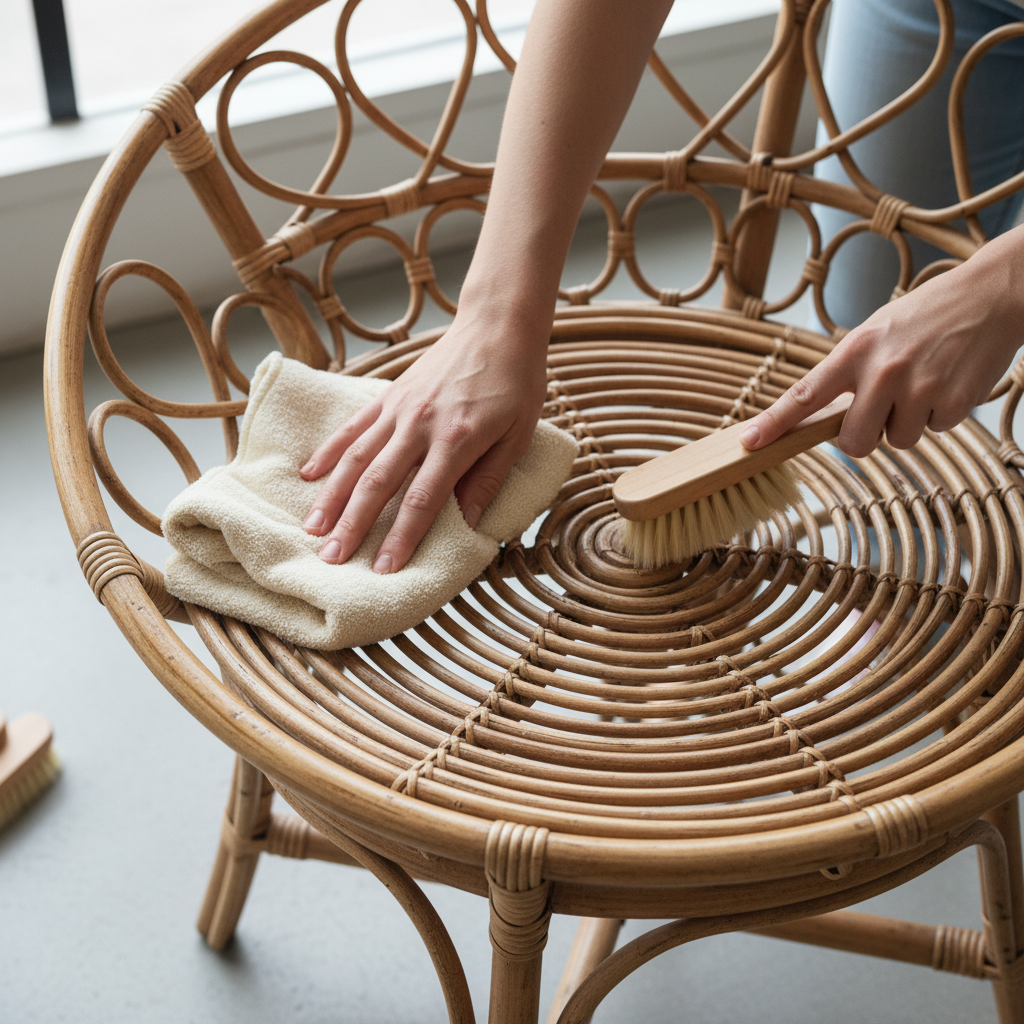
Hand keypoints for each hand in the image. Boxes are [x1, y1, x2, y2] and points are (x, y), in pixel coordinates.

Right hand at [299, 309, 548, 572]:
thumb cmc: (516, 383)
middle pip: (379, 483)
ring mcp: (399, 408)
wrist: (498, 325)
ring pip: (356, 457)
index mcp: (457, 440)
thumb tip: (467, 525)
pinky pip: (352, 427)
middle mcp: (421, 425)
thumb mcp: (518, 436)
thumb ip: (488, 480)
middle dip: (353, 525)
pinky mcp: (388, 394)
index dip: (401, 537)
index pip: (423, 500)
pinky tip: (309, 477)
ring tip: (313, 530)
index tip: (383, 569)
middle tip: (332, 560)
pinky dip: (329, 452)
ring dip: (332, 496)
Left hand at [740, 225, 1023, 457]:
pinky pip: (934, 431)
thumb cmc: (928, 315)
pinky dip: (941, 414)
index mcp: (855, 350)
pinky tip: (950, 380)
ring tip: (925, 381)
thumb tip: (822, 419)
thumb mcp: (876, 333)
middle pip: (854, 442)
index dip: (775, 423)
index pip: (805, 394)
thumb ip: (849, 374)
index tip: (750, 443)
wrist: (994, 294)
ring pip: (897, 440)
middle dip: (864, 437)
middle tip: (882, 411)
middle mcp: (883, 370)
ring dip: (909, 422)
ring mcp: (920, 387)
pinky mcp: (954, 401)